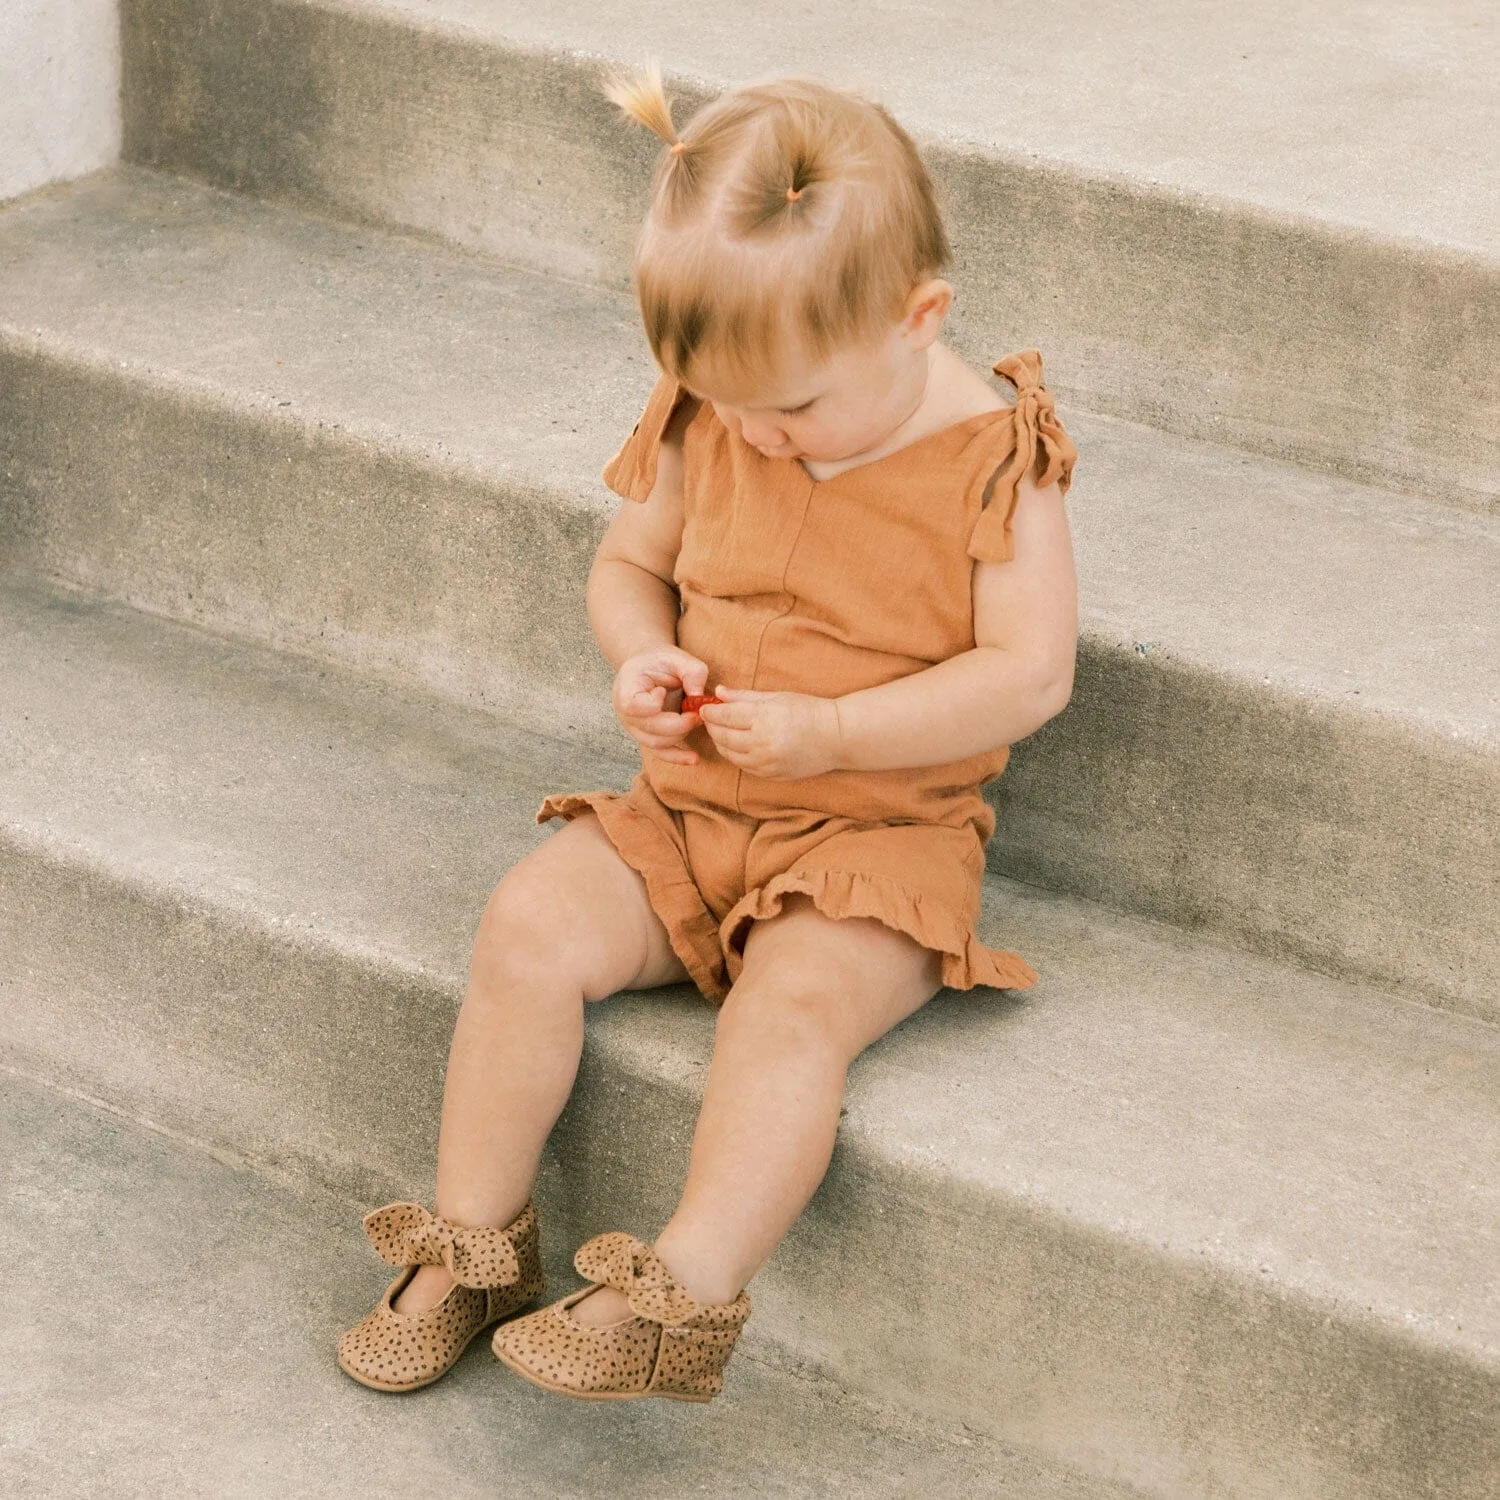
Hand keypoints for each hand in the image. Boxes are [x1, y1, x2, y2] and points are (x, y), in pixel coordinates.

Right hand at [613, 646, 709, 765]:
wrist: (649, 668)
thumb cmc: (660, 662)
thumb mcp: (676, 657)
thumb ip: (691, 671)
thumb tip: (699, 696)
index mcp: (626, 690)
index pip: (634, 706)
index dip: (653, 703)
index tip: (663, 689)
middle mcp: (626, 714)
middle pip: (650, 730)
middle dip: (679, 724)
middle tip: (698, 712)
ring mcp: (636, 729)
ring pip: (658, 744)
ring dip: (682, 735)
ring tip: (697, 720)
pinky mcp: (648, 738)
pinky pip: (661, 754)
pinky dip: (678, 757)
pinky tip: (694, 759)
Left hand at [699, 686, 842, 779]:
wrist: (837, 737)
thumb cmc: (809, 711)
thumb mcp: (777, 697)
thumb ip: (745, 696)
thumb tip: (718, 693)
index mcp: (765, 718)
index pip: (726, 716)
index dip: (711, 712)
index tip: (704, 708)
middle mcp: (763, 743)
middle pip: (723, 736)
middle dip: (712, 727)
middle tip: (709, 719)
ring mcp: (767, 762)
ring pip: (730, 754)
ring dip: (721, 742)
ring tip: (721, 731)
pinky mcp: (771, 775)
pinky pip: (743, 766)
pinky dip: (735, 755)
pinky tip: (736, 745)